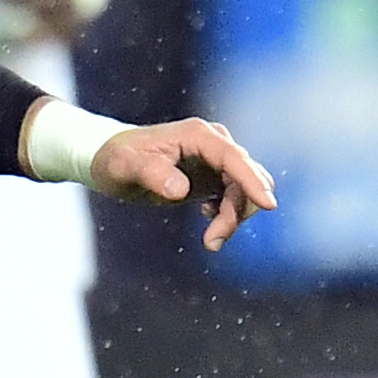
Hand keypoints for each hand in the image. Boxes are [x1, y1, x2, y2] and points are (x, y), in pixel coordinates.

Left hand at [81, 115, 278, 251]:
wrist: (110, 160)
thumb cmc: (115, 159)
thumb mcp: (125, 166)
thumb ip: (152, 174)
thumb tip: (180, 190)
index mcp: (198, 135)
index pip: (234, 158)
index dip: (252, 181)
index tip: (268, 205)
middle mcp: (214, 144)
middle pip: (247, 178)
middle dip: (237, 212)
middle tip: (212, 241)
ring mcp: (217, 160)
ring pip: (245, 191)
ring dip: (234, 218)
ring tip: (210, 241)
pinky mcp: (215, 176)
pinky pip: (237, 197)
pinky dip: (229, 214)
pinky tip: (207, 217)